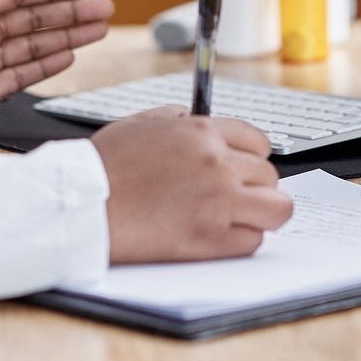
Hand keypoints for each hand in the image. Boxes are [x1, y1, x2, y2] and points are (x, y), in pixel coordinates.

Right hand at [93, 108, 293, 262]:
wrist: (83, 205)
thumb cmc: (102, 167)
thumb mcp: (139, 122)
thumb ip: (176, 119)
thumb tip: (194, 120)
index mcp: (201, 132)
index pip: (258, 141)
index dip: (252, 157)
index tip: (245, 168)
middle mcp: (217, 164)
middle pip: (269, 175)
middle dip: (254, 186)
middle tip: (235, 196)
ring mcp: (218, 203)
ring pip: (277, 209)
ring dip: (262, 213)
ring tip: (241, 218)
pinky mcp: (212, 240)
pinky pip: (253, 242)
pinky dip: (241, 240)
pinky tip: (220, 236)